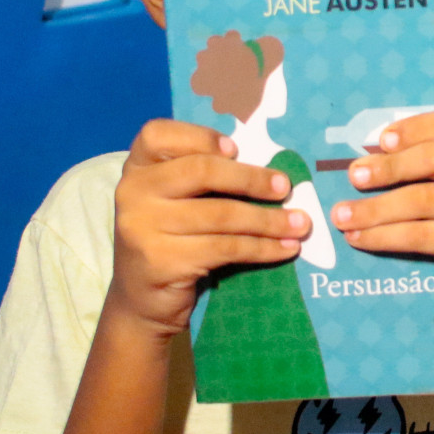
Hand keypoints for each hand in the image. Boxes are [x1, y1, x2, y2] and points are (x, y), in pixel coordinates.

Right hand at [109, 119, 308, 336]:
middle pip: (200, 171)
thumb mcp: (175, 200)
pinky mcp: (163, 261)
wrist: (143, 298)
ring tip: (300, 224)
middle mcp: (132, 192)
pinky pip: (225, 248)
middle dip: (250, 179)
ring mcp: (143, 228)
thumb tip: (269, 168)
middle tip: (285, 187)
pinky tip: (285, 248)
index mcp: (137, 167)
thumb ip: (200, 177)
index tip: (237, 149)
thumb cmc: (171, 238)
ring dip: (268, 220)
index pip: (158, 134)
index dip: (200, 136)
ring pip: (220, 214)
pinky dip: (262, 247)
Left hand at [330, 109, 433, 314]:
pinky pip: (420, 235)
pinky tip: (358, 238)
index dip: (416, 127)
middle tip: (353, 176)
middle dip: (389, 167)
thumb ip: (421, 171)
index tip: (381, 139)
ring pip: (422, 200)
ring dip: (374, 208)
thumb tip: (361, 163)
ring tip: (342, 215)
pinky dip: (383, 236)